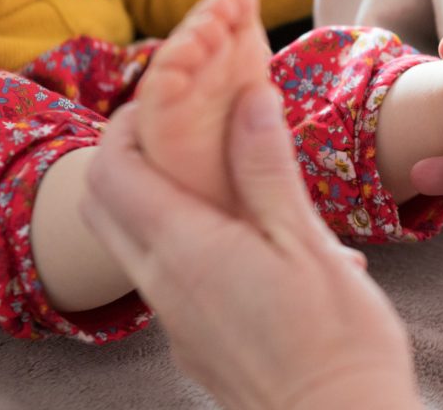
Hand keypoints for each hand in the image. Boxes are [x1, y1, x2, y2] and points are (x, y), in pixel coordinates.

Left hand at [80, 85, 419, 409]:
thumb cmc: (337, 339)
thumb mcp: (307, 242)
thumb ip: (268, 170)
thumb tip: (249, 99)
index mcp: (189, 251)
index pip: (115, 171)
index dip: (126, 124)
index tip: (164, 98)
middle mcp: (165, 286)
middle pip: (104, 206)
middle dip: (126, 158)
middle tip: (180, 131)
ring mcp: (176, 321)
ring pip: (132, 244)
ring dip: (154, 200)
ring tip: (220, 179)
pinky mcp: (195, 344)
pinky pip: (165, 279)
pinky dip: (180, 242)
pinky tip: (247, 241)